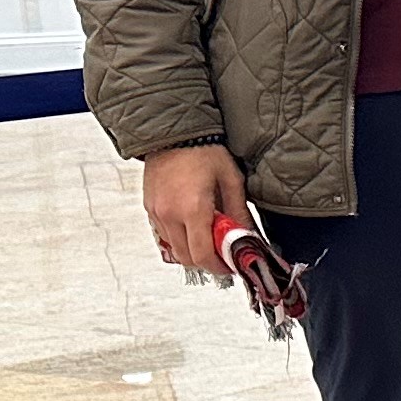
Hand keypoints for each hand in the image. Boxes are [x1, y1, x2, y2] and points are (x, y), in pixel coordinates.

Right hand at [141, 143, 249, 279]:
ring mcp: (156, 213)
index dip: (219, 267)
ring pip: (174, 249)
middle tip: (225, 255)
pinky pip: (164, 235)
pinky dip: (180, 239)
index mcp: (193, 209)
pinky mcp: (149, 208)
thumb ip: (239, 214)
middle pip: (186, 258)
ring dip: (193, 251)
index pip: (203, 255)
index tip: (232, 267)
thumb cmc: (205, 152)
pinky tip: (195, 226)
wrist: (174, 133)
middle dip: (208, 262)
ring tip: (212, 238)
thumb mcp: (232, 181)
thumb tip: (250, 239)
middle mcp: (169, 215)